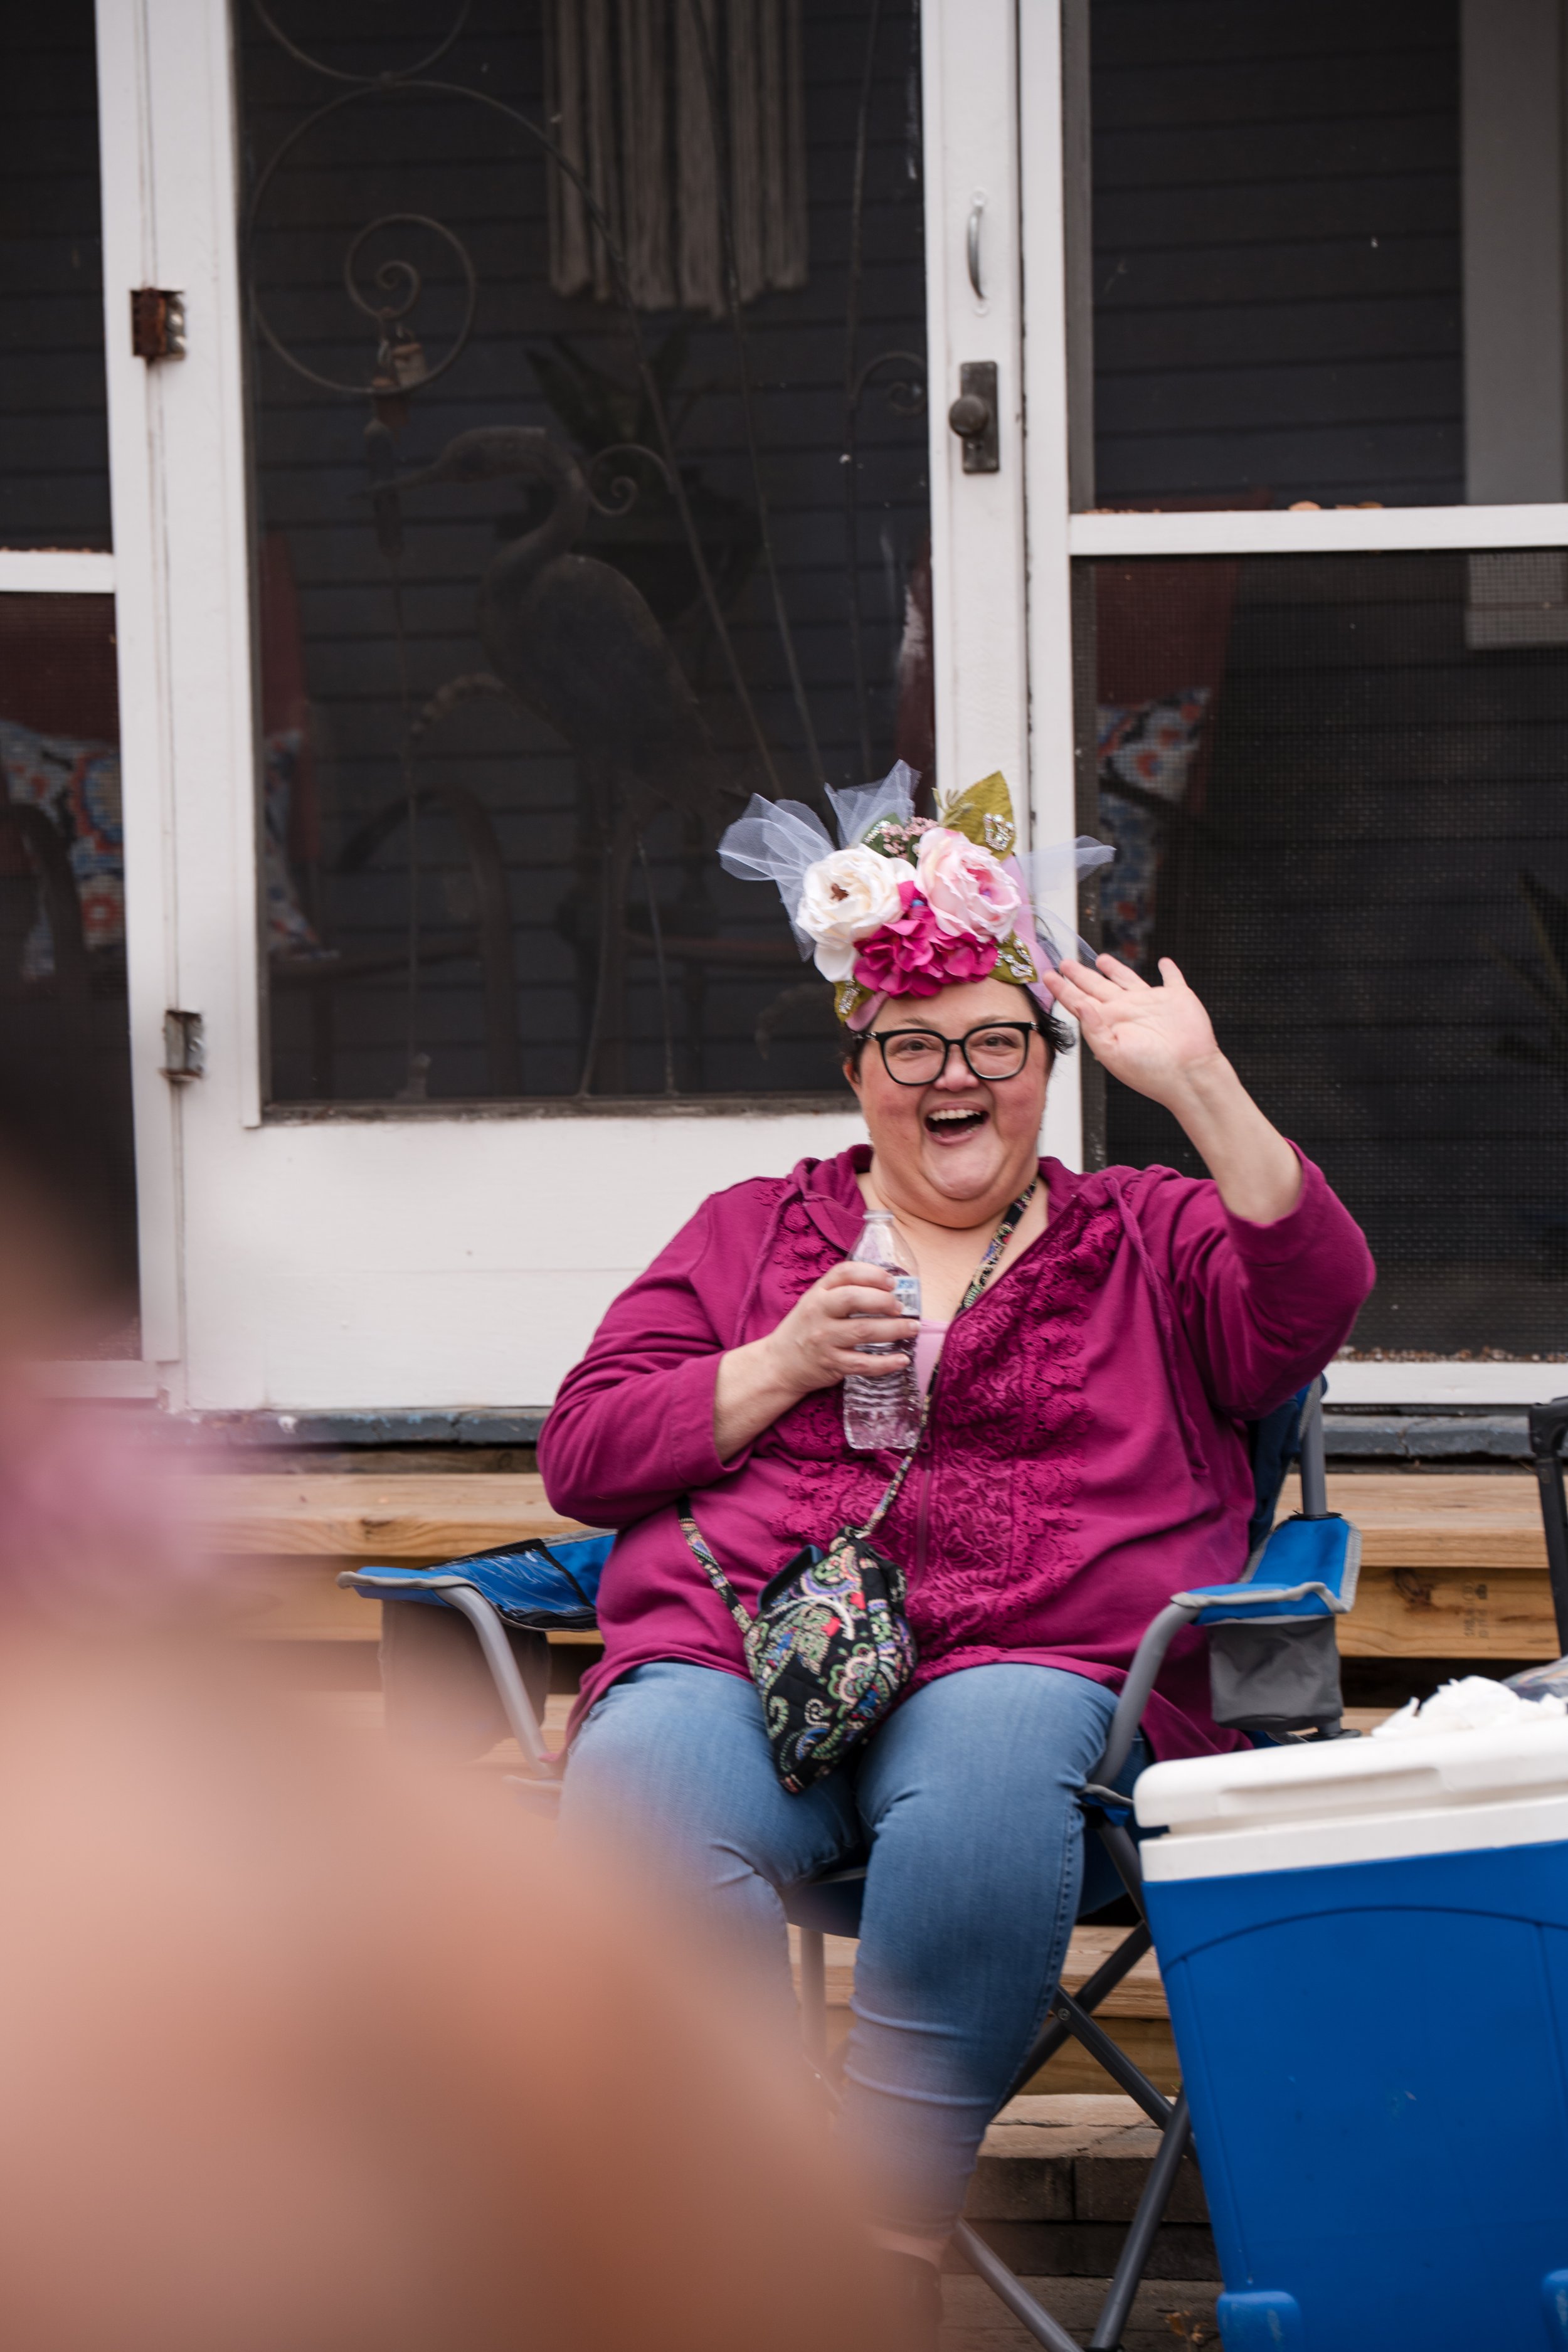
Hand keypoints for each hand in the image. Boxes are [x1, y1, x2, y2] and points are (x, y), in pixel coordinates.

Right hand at [712, 1263, 917, 1462]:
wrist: (780, 1363)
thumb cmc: (806, 1328)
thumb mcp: (815, 1301)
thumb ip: (842, 1291)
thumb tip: (887, 1286)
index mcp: (818, 1293)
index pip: (845, 1272)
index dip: (872, 1273)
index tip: (892, 1282)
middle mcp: (818, 1312)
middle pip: (854, 1299)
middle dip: (884, 1301)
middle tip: (901, 1307)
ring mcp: (824, 1339)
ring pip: (864, 1331)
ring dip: (894, 1329)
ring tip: (912, 1328)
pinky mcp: (831, 1364)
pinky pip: (864, 1364)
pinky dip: (886, 1363)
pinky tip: (902, 1359)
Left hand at [1042, 954, 1223, 1110]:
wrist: (1188, 1074)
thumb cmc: (1150, 1071)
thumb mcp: (1112, 1052)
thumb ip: (1093, 1028)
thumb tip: (1079, 1005)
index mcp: (1109, 1022)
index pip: (1079, 1001)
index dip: (1063, 989)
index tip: (1047, 976)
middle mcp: (1127, 1010)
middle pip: (1098, 986)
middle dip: (1081, 975)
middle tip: (1065, 963)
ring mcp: (1151, 1003)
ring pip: (1128, 979)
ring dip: (1115, 969)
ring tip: (1100, 959)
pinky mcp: (1177, 998)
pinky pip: (1172, 979)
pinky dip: (1169, 970)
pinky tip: (1164, 963)